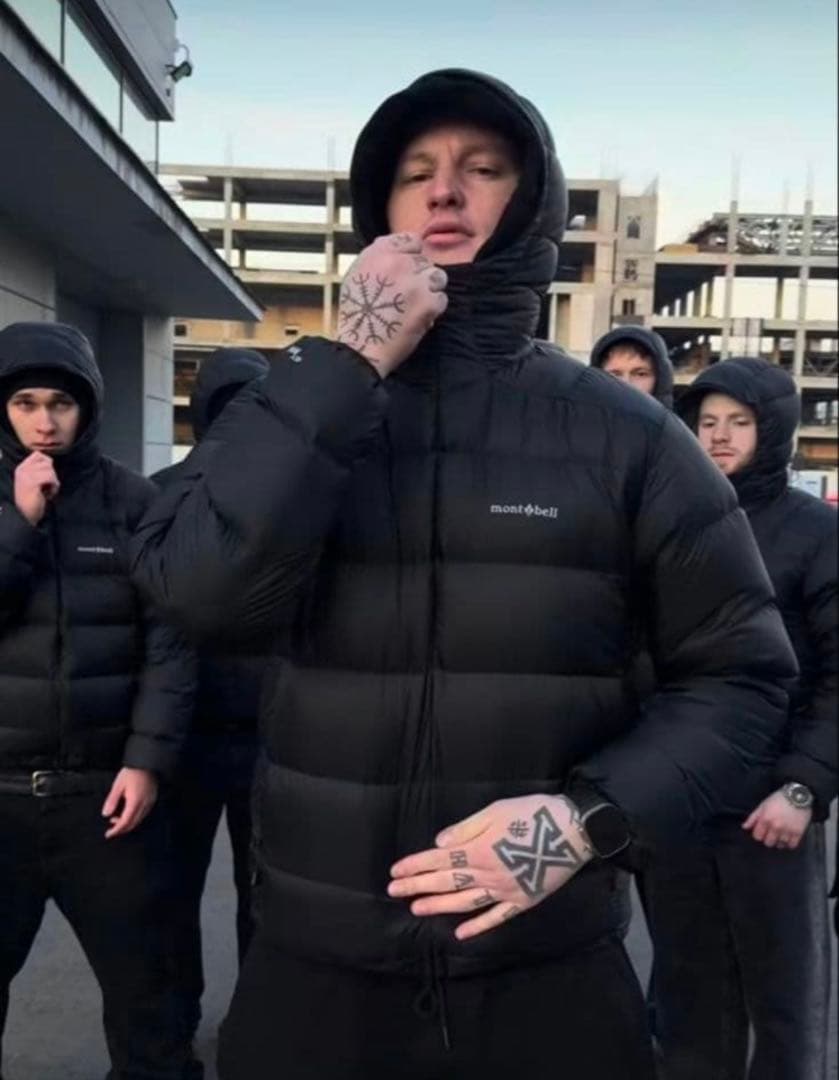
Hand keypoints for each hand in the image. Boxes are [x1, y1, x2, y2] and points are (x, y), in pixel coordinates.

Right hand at [14, 452, 59, 524]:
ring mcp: (26, 475)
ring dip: (54, 482)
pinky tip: (49, 495)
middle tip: (48, 487)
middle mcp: (22, 469)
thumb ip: (38, 470)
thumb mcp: (32, 480)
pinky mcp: (32, 483)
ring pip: (50, 470)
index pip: (39, 455)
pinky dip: (54, 487)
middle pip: (47, 462)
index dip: (48, 464)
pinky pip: (51, 478)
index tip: (47, 477)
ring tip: (48, 491)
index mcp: (22, 467)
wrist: (26, 515)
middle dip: (52, 474)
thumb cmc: (33, 499)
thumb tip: (50, 460)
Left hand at [102, 767, 157, 838]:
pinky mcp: (152, 799)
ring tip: (116, 819)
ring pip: (139, 820)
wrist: (146, 761)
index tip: (108, 834)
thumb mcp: (118, 785)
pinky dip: (134, 817)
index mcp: (135, 802)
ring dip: (128, 823)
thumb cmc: (132, 771)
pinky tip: (128, 812)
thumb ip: (112, 800)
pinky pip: (144, 813)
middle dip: (122, 829)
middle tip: (111, 830)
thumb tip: (106, 814)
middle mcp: (144, 804)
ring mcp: (150, 802)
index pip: (125, 822)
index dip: (116, 830)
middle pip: (133, 824)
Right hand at [337, 232, 447, 375]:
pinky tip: (417, 318)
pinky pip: (442, 299)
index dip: (412, 255)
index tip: (407, 271)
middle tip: (406, 297)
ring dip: (430, 291)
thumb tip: (400, 252)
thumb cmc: (356, 315)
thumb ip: (378, 258)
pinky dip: (433, 309)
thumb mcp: (357, 274)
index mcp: (378, 252)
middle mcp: (398, 262)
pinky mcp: (428, 302)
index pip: (411, 240)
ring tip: (413, 306)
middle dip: (419, 277)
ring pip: (438, 277)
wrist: (361, 346)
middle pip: (425, 261)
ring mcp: (415, 282)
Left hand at [389, 794, 592, 940]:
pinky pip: (495, 917)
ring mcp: (505, 892)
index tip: (395, 872)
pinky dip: (477, 927)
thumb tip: (438, 843)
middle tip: (394, 892)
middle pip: (446, 882)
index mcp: (479, 849)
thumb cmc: (534, 813)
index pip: (439, 860)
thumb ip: (466, 828)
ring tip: (416, 909)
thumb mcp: (496, 810)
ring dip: (438, 906)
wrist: (574, 831)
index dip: (415, 866)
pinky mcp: (522, 901)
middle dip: (418, 886)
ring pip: (465, 903)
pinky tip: (460, 934)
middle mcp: (488, 875)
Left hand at [742, 789, 811, 848]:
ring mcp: (787, 830)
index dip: (759, 835)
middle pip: (768, 843)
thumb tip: (744, 827)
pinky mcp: (798, 832)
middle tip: (772, 834)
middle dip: (769, 839)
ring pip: (780, 845)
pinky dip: (789, 844)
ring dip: (779, 842)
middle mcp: (775, 827)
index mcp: (765, 819)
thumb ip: (753, 817)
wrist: (798, 795)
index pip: (757, 836)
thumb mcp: (763, 805)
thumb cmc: (779, 799)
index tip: (762, 832)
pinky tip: (788, 838)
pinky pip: (792, 845)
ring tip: (781, 835)